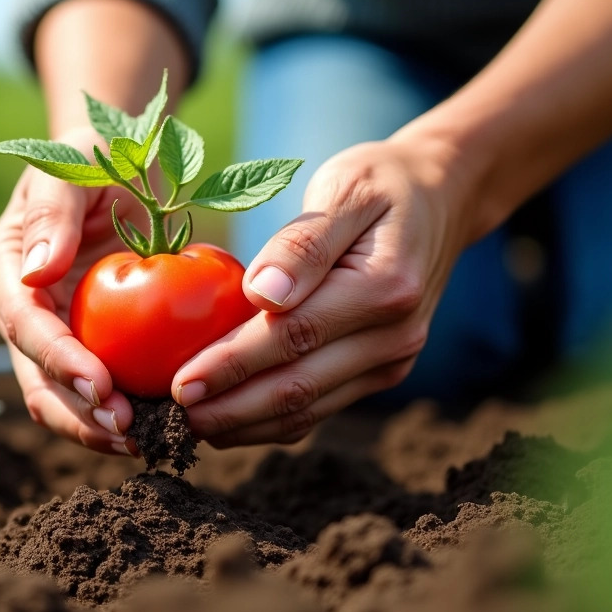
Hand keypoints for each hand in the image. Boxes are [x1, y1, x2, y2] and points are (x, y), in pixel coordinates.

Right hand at [0, 127, 141, 454]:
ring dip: (97, 427)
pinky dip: (124, 412)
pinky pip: (100, 389)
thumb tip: (38, 274)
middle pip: (36, 378)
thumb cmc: (96, 155)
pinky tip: (163, 425)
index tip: (100, 386)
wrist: (122, 163)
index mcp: (7, 267)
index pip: (25, 325)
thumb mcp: (74, 164)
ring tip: (146, 442)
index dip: (58, 360)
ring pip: (62, 398)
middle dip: (77, 413)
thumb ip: (55, 211)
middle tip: (128, 431)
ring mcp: (54, 331)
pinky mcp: (89, 343)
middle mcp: (22, 308)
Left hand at [171, 134, 470, 446]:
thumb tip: (262, 294)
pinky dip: (272, 422)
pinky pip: (320, 407)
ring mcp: (391, 360)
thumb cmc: (379, 182)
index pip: (293, 337)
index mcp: (385, 287)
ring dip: (246, 427)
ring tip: (188, 429)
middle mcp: (394, 336)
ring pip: (308, 410)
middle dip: (229, 410)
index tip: (180, 385)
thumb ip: (303, 243)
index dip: (232, 365)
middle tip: (170, 421)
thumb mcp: (343, 188)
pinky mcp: (380, 372)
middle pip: (298, 387)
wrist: (442, 197)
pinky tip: (228, 423)